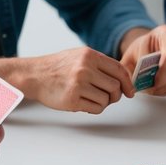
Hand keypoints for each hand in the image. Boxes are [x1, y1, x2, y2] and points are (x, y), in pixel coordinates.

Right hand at [0, 47, 133, 113]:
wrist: (34, 75)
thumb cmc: (59, 67)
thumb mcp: (80, 56)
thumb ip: (100, 64)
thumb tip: (124, 79)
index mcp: (90, 55)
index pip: (119, 70)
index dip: (128, 82)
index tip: (130, 91)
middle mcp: (85, 68)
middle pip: (115, 87)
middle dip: (116, 95)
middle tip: (110, 97)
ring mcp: (78, 84)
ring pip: (106, 99)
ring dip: (104, 103)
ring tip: (92, 99)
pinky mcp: (72, 99)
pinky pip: (96, 108)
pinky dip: (95, 109)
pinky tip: (85, 104)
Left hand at [119, 24, 165, 96]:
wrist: (146, 49)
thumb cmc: (139, 51)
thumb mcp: (129, 56)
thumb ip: (127, 68)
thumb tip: (129, 85)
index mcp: (164, 33)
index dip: (163, 70)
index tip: (153, 82)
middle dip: (164, 82)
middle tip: (151, 90)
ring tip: (152, 90)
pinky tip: (158, 89)